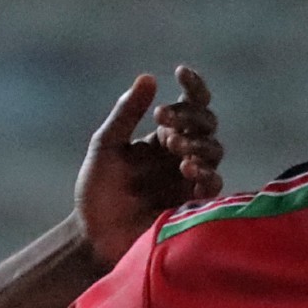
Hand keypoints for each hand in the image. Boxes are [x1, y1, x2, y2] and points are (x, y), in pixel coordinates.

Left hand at [72, 66, 223, 260]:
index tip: (181, 72)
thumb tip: (148, 77)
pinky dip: (206, 172)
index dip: (193, 86)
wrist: (93, 235)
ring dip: (198, 143)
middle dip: (190, 117)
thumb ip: (125, 114)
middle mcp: (182, 153)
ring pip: (214, 150)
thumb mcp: (106, 147)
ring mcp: (190, 179)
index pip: (190, 104)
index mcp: (164, 135)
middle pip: (207, 123)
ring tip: (175, 147)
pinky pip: (214, 183)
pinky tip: (188, 168)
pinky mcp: (195, 205)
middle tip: (164, 119)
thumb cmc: (97, 191)